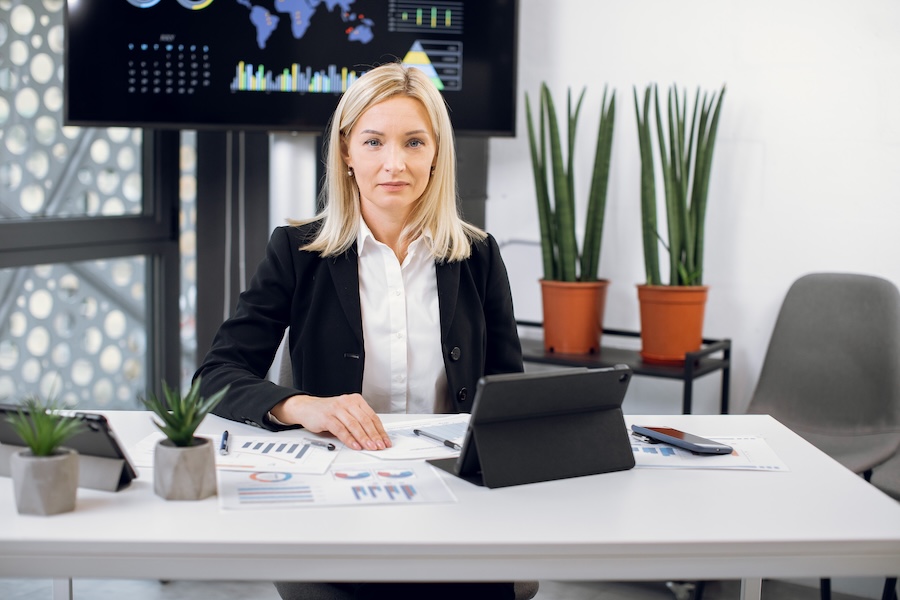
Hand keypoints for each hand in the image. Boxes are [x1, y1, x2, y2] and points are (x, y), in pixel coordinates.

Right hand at [271, 393, 391, 450]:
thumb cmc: (328, 412)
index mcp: (356, 400)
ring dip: (364, 438)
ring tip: (370, 447)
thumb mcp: (346, 413)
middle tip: (380, 446)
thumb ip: (358, 421)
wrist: (306, 407)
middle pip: (365, 420)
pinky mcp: (327, 417)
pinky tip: (355, 446)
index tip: (385, 441)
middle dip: (374, 435)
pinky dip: (349, 439)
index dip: (380, 430)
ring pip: (354, 425)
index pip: (372, 416)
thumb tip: (374, 437)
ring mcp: (337, 408)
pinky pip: (341, 429)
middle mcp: (347, 402)